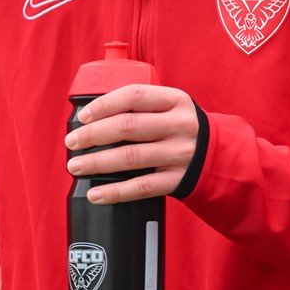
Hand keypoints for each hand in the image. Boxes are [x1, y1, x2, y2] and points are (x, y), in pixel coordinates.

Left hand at [65, 83, 197, 202]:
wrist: (217, 155)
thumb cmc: (179, 127)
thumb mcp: (170, 106)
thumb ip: (140, 106)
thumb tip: (91, 118)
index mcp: (175, 100)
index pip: (134, 96)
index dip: (104, 105)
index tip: (83, 117)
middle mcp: (179, 125)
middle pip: (128, 127)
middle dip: (93, 135)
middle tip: (72, 142)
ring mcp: (179, 154)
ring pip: (131, 158)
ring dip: (98, 163)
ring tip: (76, 166)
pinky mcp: (177, 180)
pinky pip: (142, 187)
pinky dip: (115, 192)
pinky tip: (96, 193)